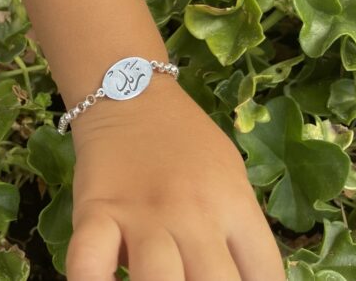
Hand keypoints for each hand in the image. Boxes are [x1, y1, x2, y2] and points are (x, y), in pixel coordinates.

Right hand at [65, 77, 285, 279]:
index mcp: (232, 203)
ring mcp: (142, 215)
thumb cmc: (186, 136)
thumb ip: (239, 227)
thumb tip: (246, 279)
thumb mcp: (230, 173)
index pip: (265, 276)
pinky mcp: (97, 212)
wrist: (132, 94)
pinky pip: (90, 263)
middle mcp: (193, 215)